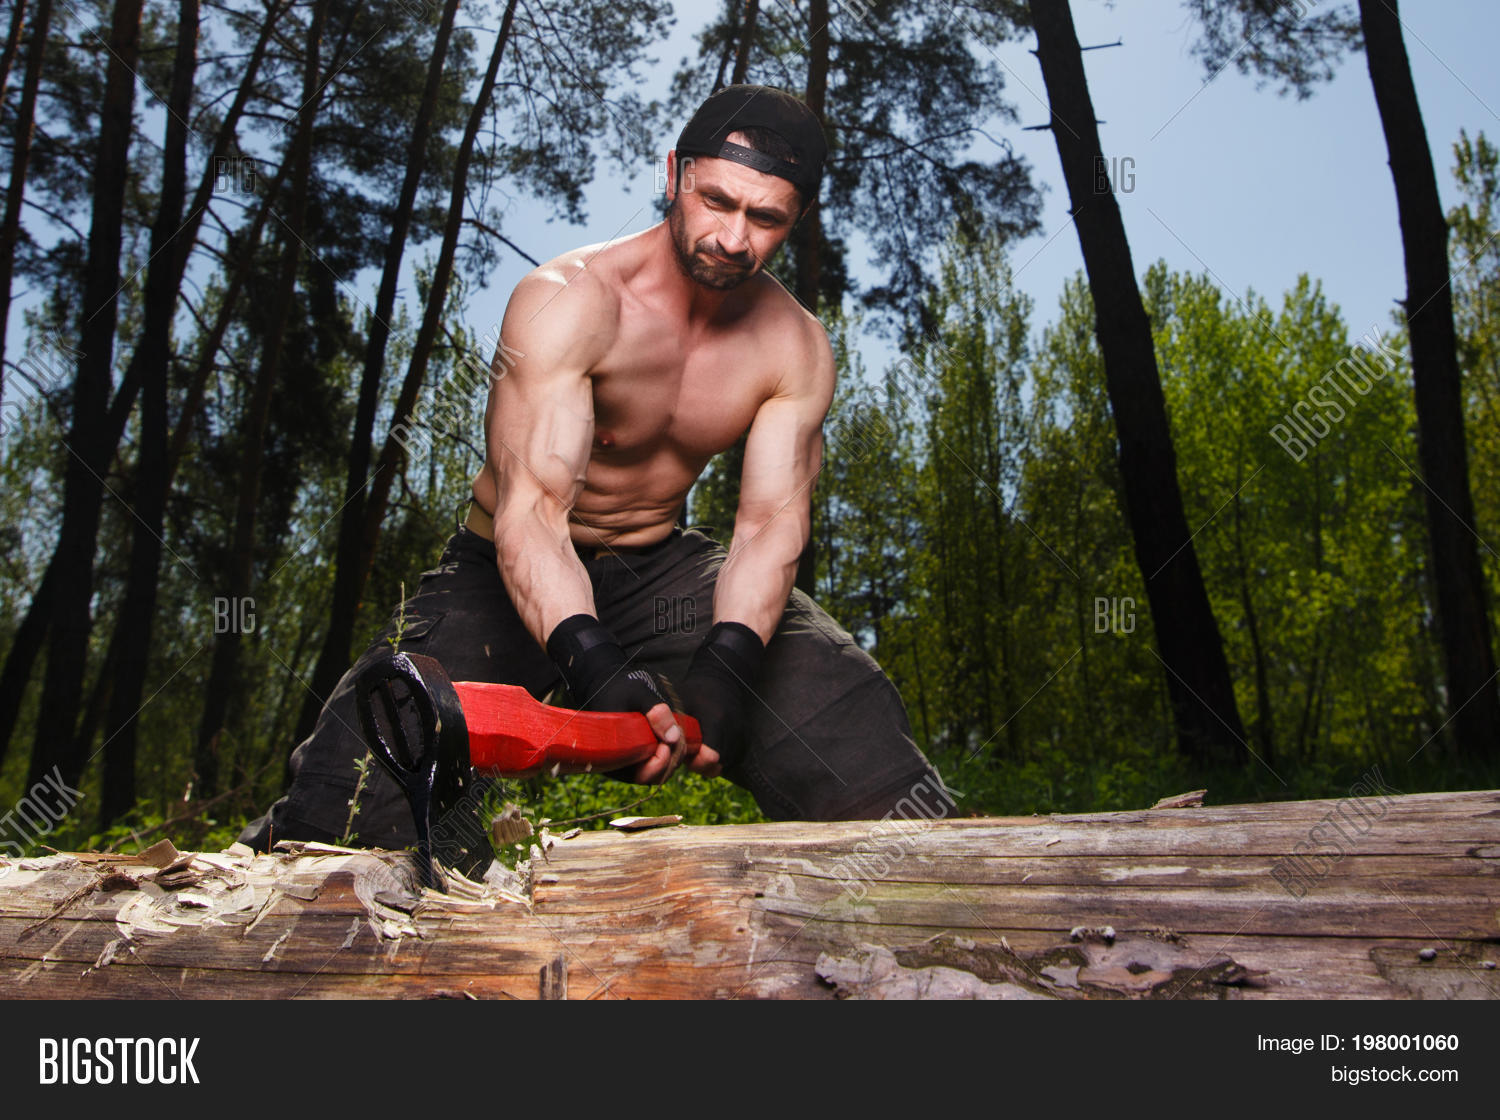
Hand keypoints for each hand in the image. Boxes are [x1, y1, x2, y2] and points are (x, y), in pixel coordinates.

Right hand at [546, 615, 685, 782]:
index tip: (667, 742)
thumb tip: (673, 737)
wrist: (606, 682)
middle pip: (653, 777)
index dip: (660, 763)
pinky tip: (670, 734)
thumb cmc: (619, 687)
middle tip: (677, 735)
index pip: (642, 775)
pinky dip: (668, 753)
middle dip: (671, 759)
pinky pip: (656, 763)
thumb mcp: (638, 692)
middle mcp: (617, 764)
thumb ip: (655, 710)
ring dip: (672, 756)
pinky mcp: (635, 756)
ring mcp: (626, 762)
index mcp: (612, 754)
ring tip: (674, 731)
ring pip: (657, 772)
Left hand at [677, 621, 765, 774]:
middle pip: (715, 766)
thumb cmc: (693, 692)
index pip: (710, 758)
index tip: (684, 750)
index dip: (693, 759)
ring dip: (705, 761)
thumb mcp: (676, 701)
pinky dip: (714, 757)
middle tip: (688, 747)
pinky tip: (706, 743)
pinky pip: (727, 761)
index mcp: (717, 720)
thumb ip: (669, 720)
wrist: (721, 682)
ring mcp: (741, 739)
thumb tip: (665, 743)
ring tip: (696, 744)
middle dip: (698, 762)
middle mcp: (734, 732)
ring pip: (721, 766)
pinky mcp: (743, 743)